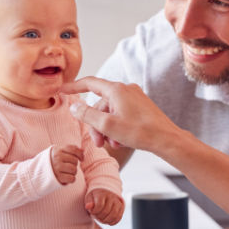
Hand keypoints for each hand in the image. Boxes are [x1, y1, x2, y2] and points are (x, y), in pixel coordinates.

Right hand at [51, 144, 83, 184]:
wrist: (38, 173)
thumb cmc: (52, 162)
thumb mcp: (58, 152)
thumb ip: (70, 150)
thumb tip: (82, 151)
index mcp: (57, 150)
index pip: (74, 150)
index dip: (80, 155)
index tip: (81, 159)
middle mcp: (57, 158)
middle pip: (75, 161)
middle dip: (74, 164)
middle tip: (67, 166)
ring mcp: (57, 168)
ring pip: (74, 170)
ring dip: (73, 172)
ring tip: (66, 172)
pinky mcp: (58, 178)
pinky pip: (72, 178)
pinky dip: (71, 179)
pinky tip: (66, 177)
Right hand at [62, 77, 183, 152]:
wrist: (166, 139)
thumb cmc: (140, 132)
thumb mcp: (107, 125)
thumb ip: (87, 115)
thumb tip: (73, 106)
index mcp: (116, 90)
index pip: (89, 83)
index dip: (74, 86)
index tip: (62, 90)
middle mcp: (125, 90)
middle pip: (100, 105)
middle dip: (96, 125)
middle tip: (98, 143)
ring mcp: (134, 97)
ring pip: (110, 112)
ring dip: (107, 129)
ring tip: (113, 145)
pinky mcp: (140, 107)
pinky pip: (121, 114)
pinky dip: (117, 128)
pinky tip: (121, 142)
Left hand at [85, 189, 123, 224]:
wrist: (105, 192)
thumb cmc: (95, 197)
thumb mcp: (89, 198)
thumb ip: (88, 202)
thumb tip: (88, 206)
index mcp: (102, 193)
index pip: (99, 205)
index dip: (94, 212)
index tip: (92, 212)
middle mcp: (111, 196)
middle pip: (106, 211)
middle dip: (99, 217)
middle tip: (96, 217)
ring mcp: (117, 202)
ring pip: (114, 215)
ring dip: (106, 221)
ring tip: (102, 220)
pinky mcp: (121, 207)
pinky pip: (119, 217)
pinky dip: (113, 222)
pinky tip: (108, 222)